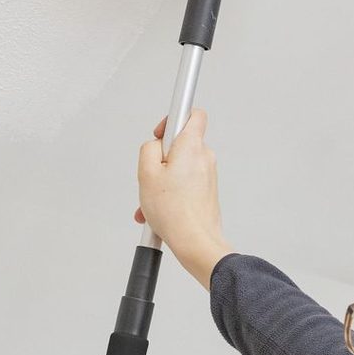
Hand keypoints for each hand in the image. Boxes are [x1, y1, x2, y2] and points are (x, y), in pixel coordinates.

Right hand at [135, 108, 227, 258]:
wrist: (195, 240)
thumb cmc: (174, 211)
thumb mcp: (146, 173)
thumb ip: (149, 149)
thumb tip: (155, 145)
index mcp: (191, 146)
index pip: (193, 114)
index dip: (174, 118)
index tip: (161, 131)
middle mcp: (204, 157)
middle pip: (180, 144)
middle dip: (162, 157)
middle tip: (152, 174)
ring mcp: (207, 174)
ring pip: (180, 167)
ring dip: (163, 180)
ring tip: (152, 200)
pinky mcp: (207, 190)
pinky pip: (185, 183)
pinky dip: (171, 192)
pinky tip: (159, 209)